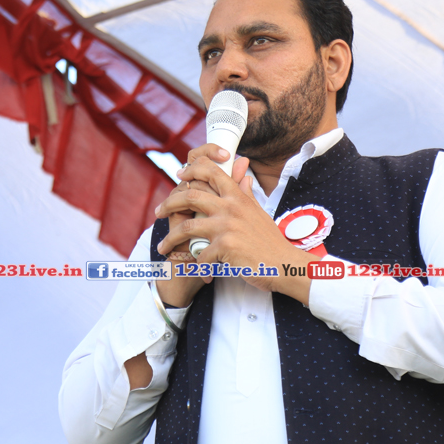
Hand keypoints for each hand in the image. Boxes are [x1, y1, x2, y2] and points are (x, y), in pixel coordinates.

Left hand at [155, 148, 319, 302]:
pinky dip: (197, 267)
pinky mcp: (226, 246)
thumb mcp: (259, 211)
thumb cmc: (270, 241)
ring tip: (163, 248)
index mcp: (238, 196)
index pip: (211, 171)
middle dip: (169, 203)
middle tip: (158, 212)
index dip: (192, 170)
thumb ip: (246, 193)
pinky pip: (200, 256)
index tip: (180, 176)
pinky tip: (199, 273)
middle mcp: (231, 207)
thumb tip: (244, 175)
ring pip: (187, 227)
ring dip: (170, 240)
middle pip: (190, 196)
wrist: (284, 264)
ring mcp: (227, 226)